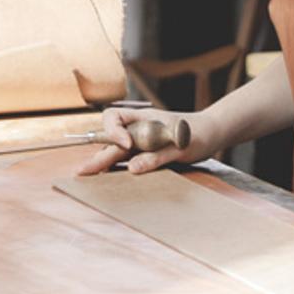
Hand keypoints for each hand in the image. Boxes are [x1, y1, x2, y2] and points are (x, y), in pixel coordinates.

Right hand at [74, 107, 223, 175]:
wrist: (211, 133)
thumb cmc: (197, 134)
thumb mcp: (181, 147)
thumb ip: (157, 156)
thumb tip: (132, 168)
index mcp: (144, 119)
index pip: (115, 118)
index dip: (114, 132)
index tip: (126, 145)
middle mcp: (138, 129)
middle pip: (110, 139)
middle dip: (96, 155)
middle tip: (82, 171)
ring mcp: (140, 141)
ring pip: (115, 150)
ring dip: (102, 161)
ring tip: (87, 174)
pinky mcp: (145, 152)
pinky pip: (126, 158)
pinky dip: (116, 166)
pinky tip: (106, 176)